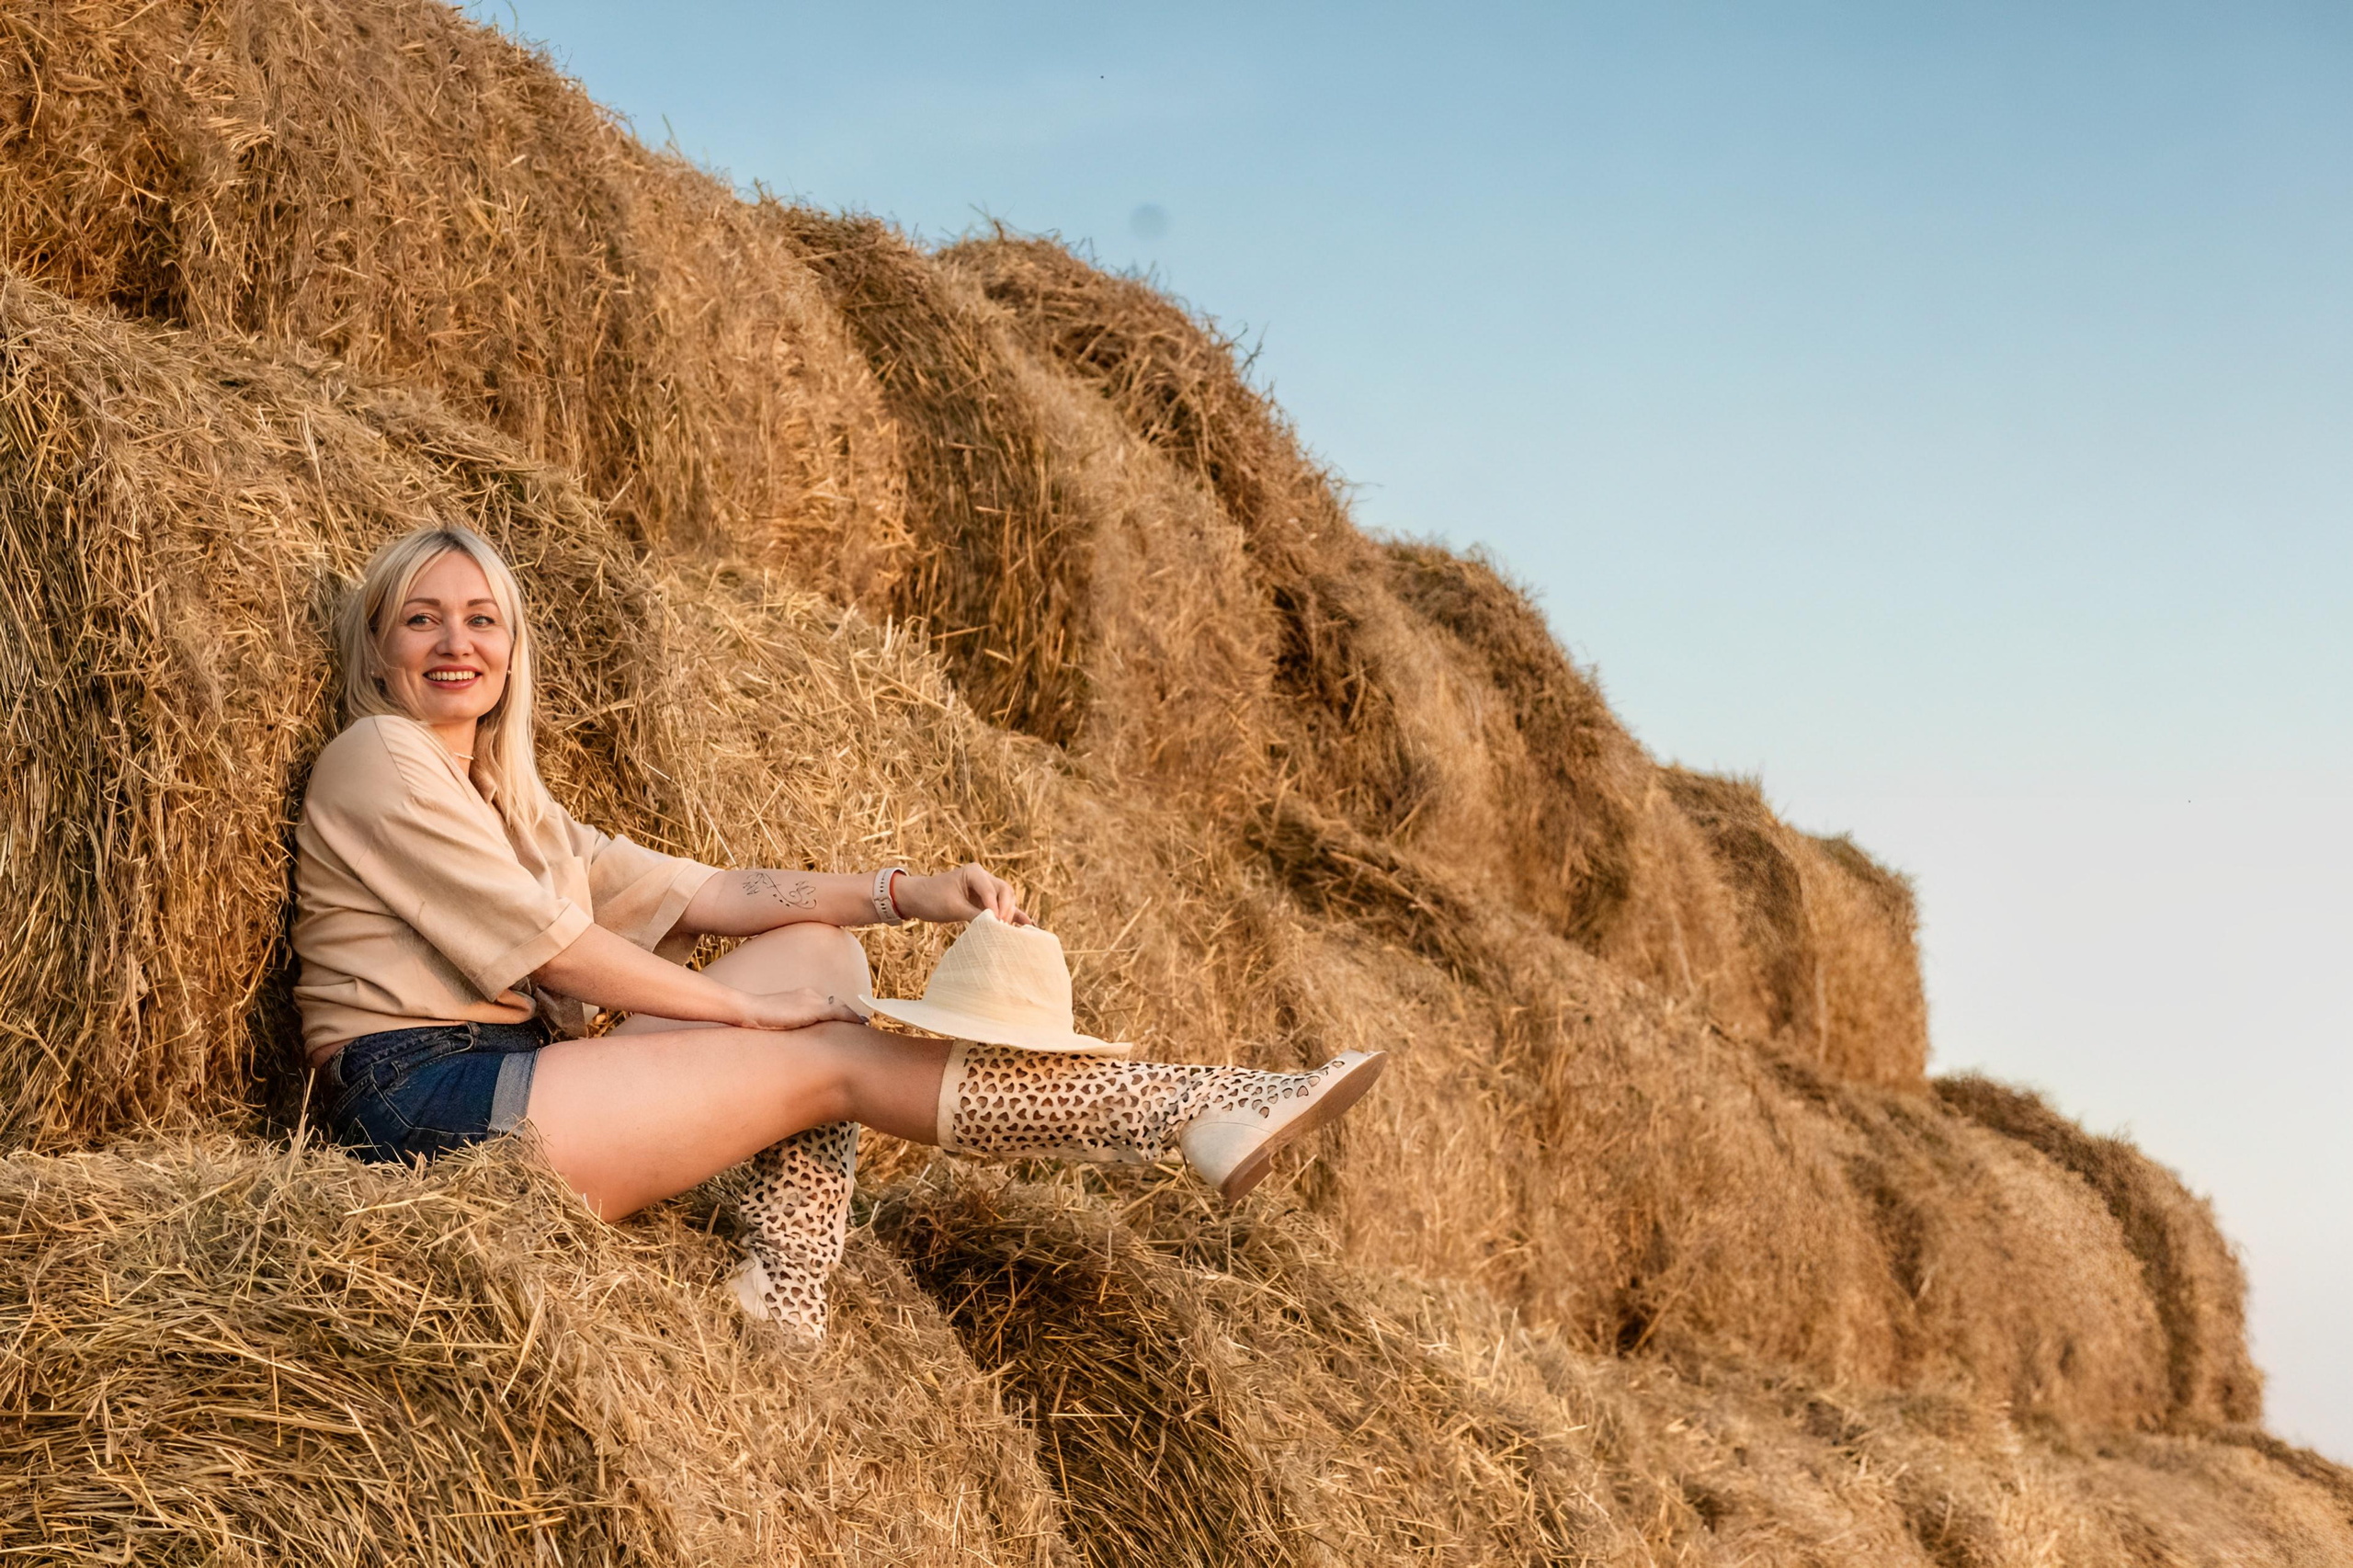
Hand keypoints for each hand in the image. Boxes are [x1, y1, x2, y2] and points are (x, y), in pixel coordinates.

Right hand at [734, 987, 865, 1031]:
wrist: (748, 1010)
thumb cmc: (756, 1019)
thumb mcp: (776, 1022)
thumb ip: (788, 1025)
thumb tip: (792, 1036)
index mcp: (802, 997)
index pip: (827, 1004)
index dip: (841, 1013)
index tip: (852, 1020)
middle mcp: (810, 995)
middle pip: (837, 1005)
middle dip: (850, 1014)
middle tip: (864, 1023)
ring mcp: (812, 1000)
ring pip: (841, 1007)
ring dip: (853, 1016)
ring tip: (866, 1024)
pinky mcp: (813, 1008)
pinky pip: (839, 1012)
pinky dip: (852, 1017)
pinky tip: (861, 1023)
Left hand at [893, 862, 1031, 925]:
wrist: (916, 898)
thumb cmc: (931, 899)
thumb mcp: (952, 908)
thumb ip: (975, 915)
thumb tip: (995, 927)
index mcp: (974, 872)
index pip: (991, 890)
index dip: (995, 908)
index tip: (996, 924)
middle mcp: (983, 877)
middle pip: (1005, 892)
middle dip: (1006, 910)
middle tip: (1002, 927)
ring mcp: (985, 888)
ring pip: (1006, 899)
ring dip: (1009, 913)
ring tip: (1013, 930)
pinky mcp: (984, 900)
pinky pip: (1001, 906)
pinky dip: (1012, 914)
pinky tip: (1027, 923)